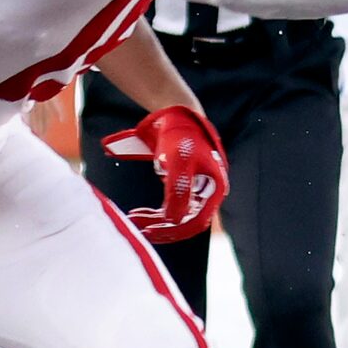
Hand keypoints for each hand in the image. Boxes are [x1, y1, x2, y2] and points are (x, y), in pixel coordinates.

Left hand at [100, 103, 228, 242]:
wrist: (177, 115)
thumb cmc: (180, 136)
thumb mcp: (178, 162)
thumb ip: (179, 191)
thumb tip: (174, 220)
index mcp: (214, 189)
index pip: (196, 222)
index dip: (173, 231)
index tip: (149, 232)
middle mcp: (208, 193)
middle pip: (187, 223)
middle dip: (162, 229)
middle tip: (139, 230)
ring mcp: (197, 190)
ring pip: (177, 217)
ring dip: (156, 222)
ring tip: (134, 218)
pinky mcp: (184, 186)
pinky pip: (171, 208)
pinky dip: (155, 213)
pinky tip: (139, 212)